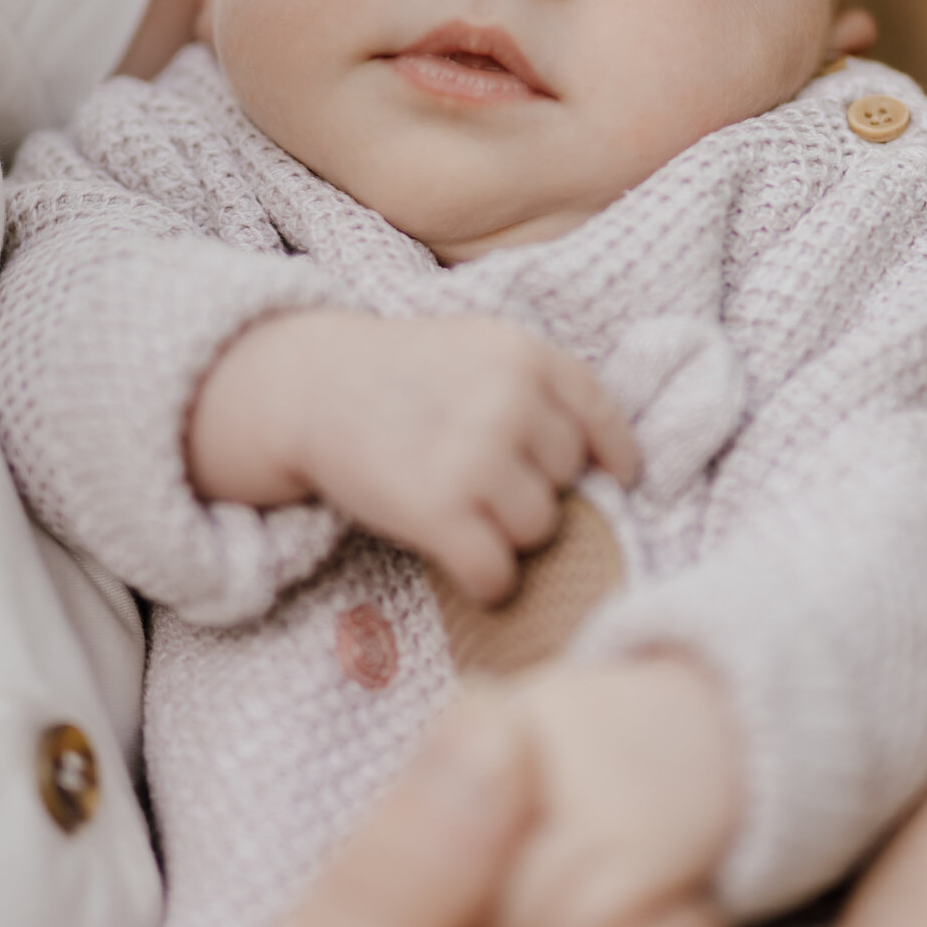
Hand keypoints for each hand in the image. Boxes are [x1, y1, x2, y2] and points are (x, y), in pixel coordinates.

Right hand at [188, 310, 638, 600]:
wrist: (308, 388)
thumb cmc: (398, 373)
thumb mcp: (476, 346)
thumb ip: (539, 387)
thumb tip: (609, 464)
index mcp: (525, 356)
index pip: (599, 416)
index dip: (612, 455)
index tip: (618, 480)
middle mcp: (510, 403)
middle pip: (568, 480)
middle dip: (533, 487)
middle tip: (479, 479)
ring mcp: (476, 458)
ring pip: (538, 530)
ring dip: (506, 533)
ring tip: (461, 510)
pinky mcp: (439, 512)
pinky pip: (497, 573)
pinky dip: (486, 580)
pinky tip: (461, 561)